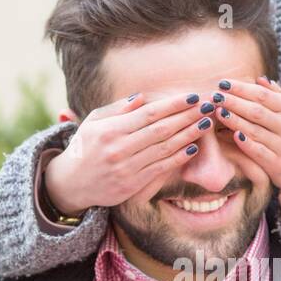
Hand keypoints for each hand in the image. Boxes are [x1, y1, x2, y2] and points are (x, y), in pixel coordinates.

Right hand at [43, 90, 213, 215]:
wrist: (71, 183)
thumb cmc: (85, 147)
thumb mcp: (93, 122)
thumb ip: (118, 109)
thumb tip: (143, 97)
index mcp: (111, 129)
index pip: (149, 113)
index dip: (174, 104)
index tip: (193, 96)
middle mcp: (119, 148)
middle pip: (161, 129)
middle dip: (188, 116)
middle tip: (209, 106)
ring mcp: (127, 168)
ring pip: (164, 148)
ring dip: (189, 134)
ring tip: (206, 123)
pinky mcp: (132, 185)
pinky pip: (160, 168)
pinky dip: (178, 157)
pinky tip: (193, 147)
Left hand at [213, 77, 280, 216]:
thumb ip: (276, 94)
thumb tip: (259, 79)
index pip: (262, 95)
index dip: (241, 88)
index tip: (223, 83)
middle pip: (256, 111)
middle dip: (233, 102)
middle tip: (214, 96)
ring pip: (255, 131)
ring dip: (234, 121)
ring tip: (217, 111)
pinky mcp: (277, 164)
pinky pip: (259, 153)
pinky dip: (246, 144)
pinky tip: (232, 135)